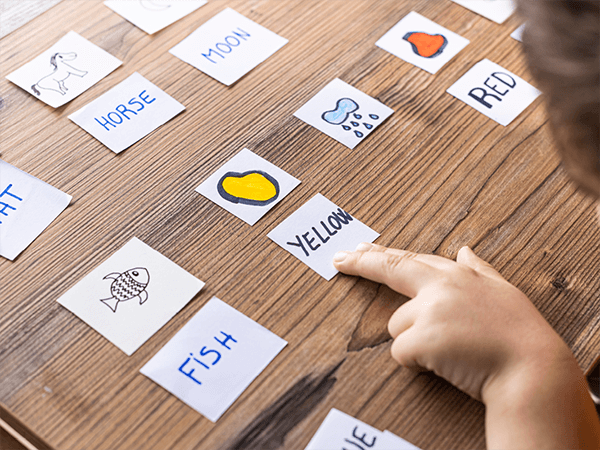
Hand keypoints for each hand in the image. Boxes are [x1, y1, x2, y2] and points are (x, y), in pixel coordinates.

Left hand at [334, 243, 599, 448]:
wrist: (532, 369)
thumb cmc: (520, 334)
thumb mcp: (504, 291)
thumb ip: (480, 269)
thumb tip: (464, 250)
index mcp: (457, 275)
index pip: (409, 259)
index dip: (381, 254)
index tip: (357, 249)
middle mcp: (439, 286)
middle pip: (391, 270)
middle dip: (361, 262)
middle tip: (339, 260)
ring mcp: (429, 310)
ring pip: (397, 327)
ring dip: (414, 340)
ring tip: (451, 350)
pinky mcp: (421, 338)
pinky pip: (402, 353)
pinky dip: (416, 362)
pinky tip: (445, 364)